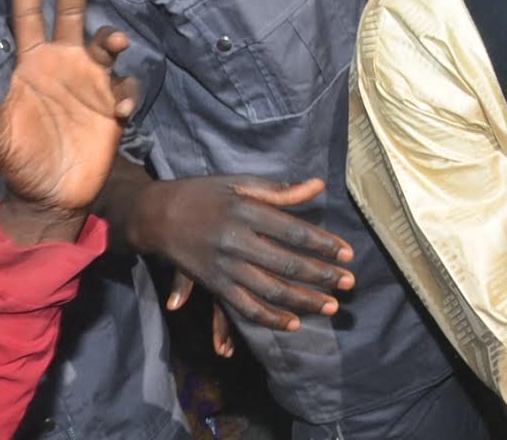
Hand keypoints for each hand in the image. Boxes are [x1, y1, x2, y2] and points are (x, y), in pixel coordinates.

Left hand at [0, 0, 135, 244]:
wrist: (51, 196)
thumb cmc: (17, 162)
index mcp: (33, 63)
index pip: (29, 13)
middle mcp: (64, 63)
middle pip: (72, 9)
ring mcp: (91, 81)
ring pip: (106, 42)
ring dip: (113, 38)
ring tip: (117, 44)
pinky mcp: (112, 103)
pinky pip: (126, 85)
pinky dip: (126, 92)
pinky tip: (118, 111)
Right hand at [133, 174, 355, 330]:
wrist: (157, 216)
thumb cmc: (204, 194)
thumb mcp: (240, 183)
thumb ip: (279, 191)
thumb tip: (318, 186)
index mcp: (247, 211)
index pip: (294, 231)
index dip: (323, 244)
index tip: (348, 254)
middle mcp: (237, 240)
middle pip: (287, 262)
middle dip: (321, 275)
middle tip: (349, 283)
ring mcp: (224, 266)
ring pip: (270, 289)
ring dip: (303, 300)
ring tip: (330, 306)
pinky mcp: (214, 284)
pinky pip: (244, 306)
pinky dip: (269, 317)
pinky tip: (293, 323)